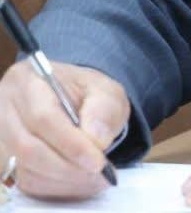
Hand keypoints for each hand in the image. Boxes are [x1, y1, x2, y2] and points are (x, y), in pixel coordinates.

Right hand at [0, 59, 129, 199]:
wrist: (71, 99)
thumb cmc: (86, 93)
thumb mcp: (105, 89)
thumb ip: (105, 108)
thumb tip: (97, 139)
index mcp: (29, 81)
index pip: (43, 117)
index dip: (70, 143)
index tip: (97, 160)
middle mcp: (6, 109)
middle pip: (28, 147)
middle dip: (68, 166)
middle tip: (99, 173)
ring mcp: (1, 137)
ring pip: (25, 168)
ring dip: (63, 179)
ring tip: (95, 178)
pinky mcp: (5, 160)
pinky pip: (26, 181)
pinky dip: (55, 185)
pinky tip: (79, 180)